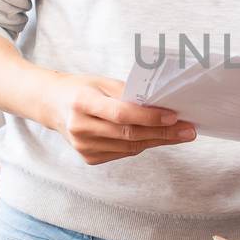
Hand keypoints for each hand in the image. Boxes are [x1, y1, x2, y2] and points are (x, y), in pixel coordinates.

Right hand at [40, 74, 196, 165]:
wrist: (51, 105)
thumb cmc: (81, 89)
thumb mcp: (102, 82)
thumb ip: (128, 94)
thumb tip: (162, 105)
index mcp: (82, 102)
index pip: (121, 114)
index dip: (149, 116)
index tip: (174, 115)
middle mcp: (80, 127)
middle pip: (129, 134)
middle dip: (163, 133)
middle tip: (189, 130)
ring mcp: (83, 146)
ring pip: (129, 147)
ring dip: (157, 141)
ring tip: (180, 134)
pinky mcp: (88, 158)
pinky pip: (122, 153)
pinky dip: (141, 145)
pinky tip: (156, 137)